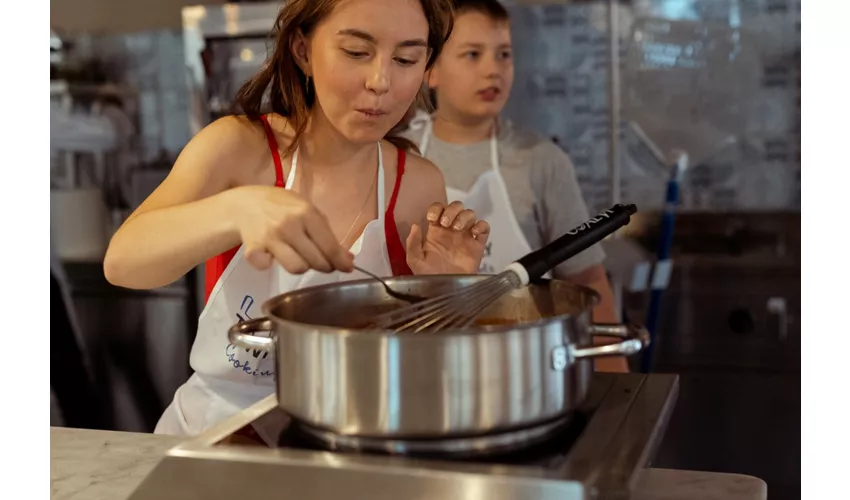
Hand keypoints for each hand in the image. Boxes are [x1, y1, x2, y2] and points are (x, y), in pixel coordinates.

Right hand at [228, 186, 353, 273]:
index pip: (329, 246)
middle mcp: (289, 225)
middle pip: (316, 261)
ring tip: (299, 258)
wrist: (244, 204)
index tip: (347, 268)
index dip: (340, 261)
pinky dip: (269, 264)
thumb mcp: (306, 209)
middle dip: (324, 266)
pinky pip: (267, 267)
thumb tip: (348, 259)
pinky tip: (270, 255)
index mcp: (306, 212)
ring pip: (296, 268)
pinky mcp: (253, 249)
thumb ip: (326, 232)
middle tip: (321, 262)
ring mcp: (270, 238)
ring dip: (301, 266)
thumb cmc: (281, 206)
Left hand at [406, 201, 489, 274]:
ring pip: (470, 214)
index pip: (438, 209)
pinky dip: (481, 225)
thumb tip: (416, 225)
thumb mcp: (415, 261)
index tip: (432, 219)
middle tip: (447, 224)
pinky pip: (484, 227)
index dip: (437, 208)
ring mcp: (466, 236)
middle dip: (452, 210)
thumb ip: (413, 243)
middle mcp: (451, 230)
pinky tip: (474, 234)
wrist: (446, 292)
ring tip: (458, 229)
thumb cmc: (430, 277)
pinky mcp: (478, 245)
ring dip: (464, 217)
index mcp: (436, 231)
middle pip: (456, 206)